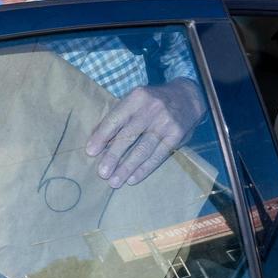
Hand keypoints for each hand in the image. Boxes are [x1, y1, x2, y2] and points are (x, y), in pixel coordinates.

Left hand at [86, 78, 204, 187]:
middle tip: (102, 173)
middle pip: (128, 136)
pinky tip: (133, 178)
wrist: (187, 97)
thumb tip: (95, 136)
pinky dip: (144, 168)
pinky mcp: (176, 136)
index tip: (91, 152)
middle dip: (113, 156)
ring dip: (127, 167)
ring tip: (115, 181)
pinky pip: (158, 155)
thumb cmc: (153, 101)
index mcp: (136, 98)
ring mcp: (165, 123)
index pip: (115, 119)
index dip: (102, 136)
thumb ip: (118, 115)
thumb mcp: (136, 100)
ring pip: (143, 149)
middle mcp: (151, 109)